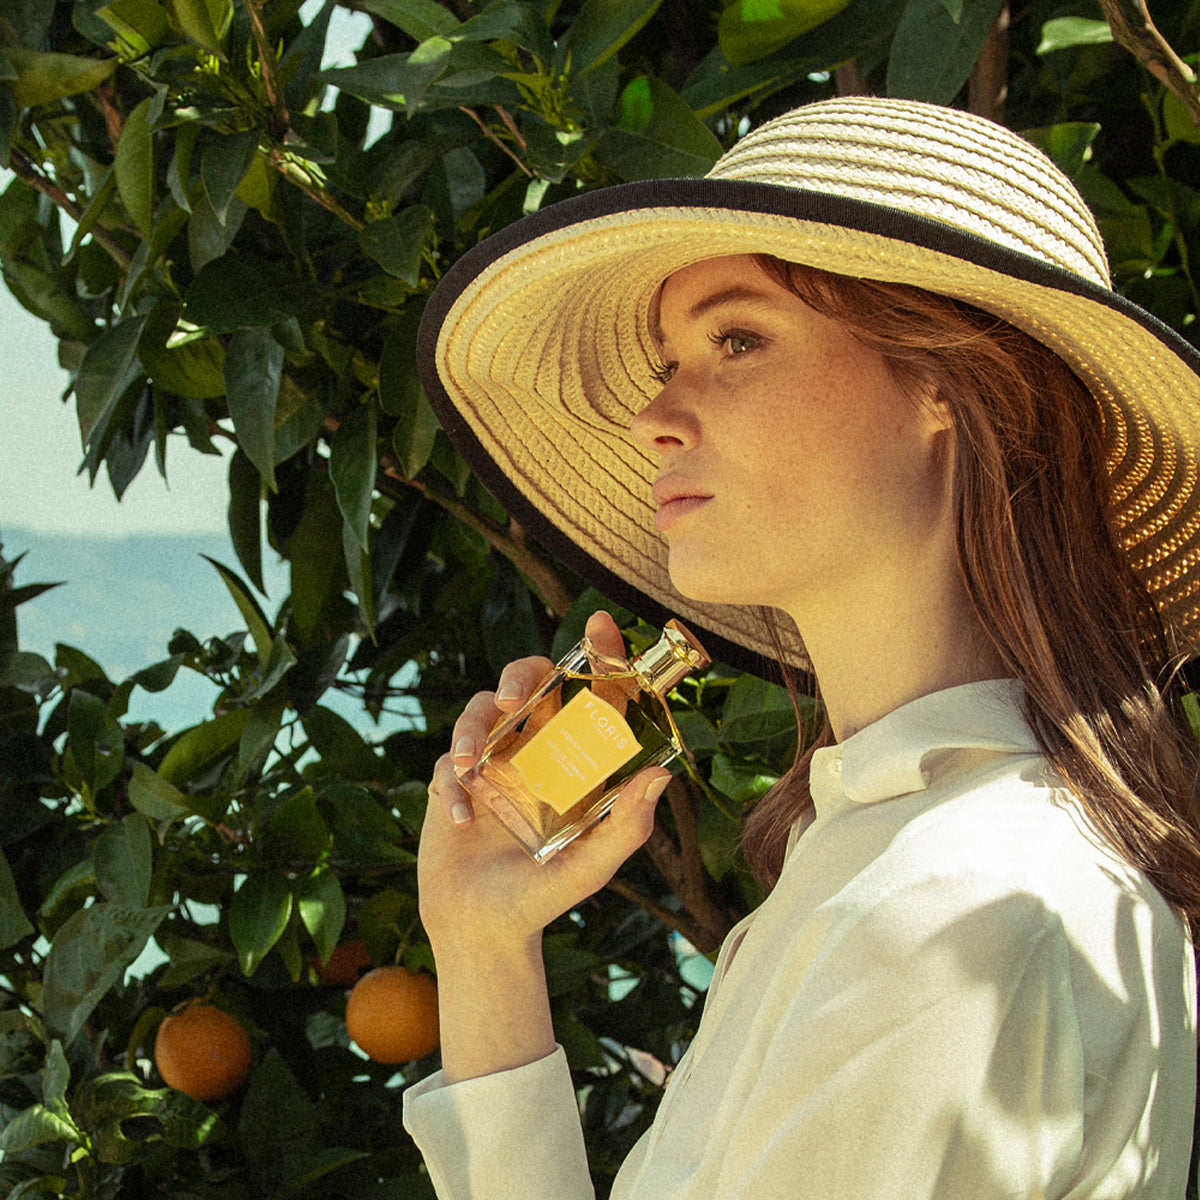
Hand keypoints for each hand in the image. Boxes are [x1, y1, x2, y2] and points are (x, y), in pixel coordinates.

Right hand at [418, 611, 669, 955]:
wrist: (483, 931)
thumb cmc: (544, 896)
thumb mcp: (592, 866)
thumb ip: (627, 827)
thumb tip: (661, 776)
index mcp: (575, 759)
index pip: (589, 692)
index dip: (597, 655)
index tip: (600, 625)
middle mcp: (535, 750)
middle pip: (529, 681)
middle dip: (521, 675)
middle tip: (518, 698)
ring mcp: (492, 762)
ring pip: (481, 711)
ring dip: (472, 728)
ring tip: (469, 764)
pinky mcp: (452, 781)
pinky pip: (446, 761)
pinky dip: (452, 784)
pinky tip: (462, 819)